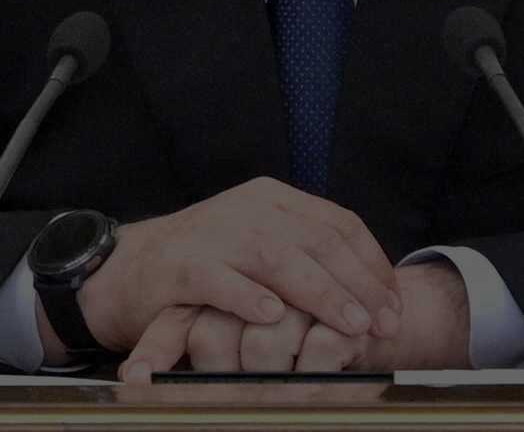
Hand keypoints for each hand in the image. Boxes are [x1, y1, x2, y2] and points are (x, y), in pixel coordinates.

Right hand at [59, 178, 400, 358]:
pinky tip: (273, 317)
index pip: (339, 224)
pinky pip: (221, 280)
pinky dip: (249, 297)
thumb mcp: (261, 246)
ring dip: (321, 294)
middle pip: (317, 241)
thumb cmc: (207, 267)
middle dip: (359, 285)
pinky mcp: (183, 264)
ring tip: (350, 325)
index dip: (373, 264)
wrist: (129, 269)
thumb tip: (372, 290)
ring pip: (278, 258)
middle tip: (385, 323)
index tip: (395, 303)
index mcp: (273, 198)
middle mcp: (248, 207)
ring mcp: (214, 233)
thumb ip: (306, 255)